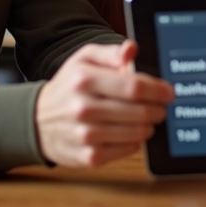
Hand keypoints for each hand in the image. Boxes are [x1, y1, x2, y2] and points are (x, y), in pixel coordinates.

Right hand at [36, 40, 173, 166]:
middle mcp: (83, 108)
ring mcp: (85, 134)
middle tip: (161, 108)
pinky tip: (129, 133)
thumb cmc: (68, 87)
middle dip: (157, 109)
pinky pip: (126, 150)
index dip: (158, 90)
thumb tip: (132, 50)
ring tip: (147, 120)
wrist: (36, 121)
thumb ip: (111, 53)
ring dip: (148, 126)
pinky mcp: (88, 156)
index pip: (134, 86)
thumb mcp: (84, 60)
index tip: (168, 92)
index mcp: (84, 80)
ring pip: (136, 133)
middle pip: (139, 111)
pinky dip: (134, 142)